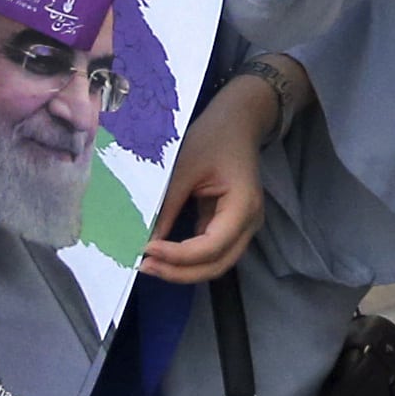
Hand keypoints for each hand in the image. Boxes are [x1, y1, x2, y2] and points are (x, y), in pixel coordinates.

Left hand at [139, 75, 278, 284]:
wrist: (237, 123)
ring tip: (151, 264)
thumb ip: (167, 206)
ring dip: (184, 270)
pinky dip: (187, 258)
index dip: (178, 256)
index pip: (211, 246)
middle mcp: (249, 223)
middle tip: (145, 267)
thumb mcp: (184, 168)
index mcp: (243, 205)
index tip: (147, 250)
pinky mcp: (231, 226)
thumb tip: (147, 240)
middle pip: (217, 265)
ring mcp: (243, 227)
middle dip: (180, 272)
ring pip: (215, 264)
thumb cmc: (213, 137)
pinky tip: (162, 254)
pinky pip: (211, 252)